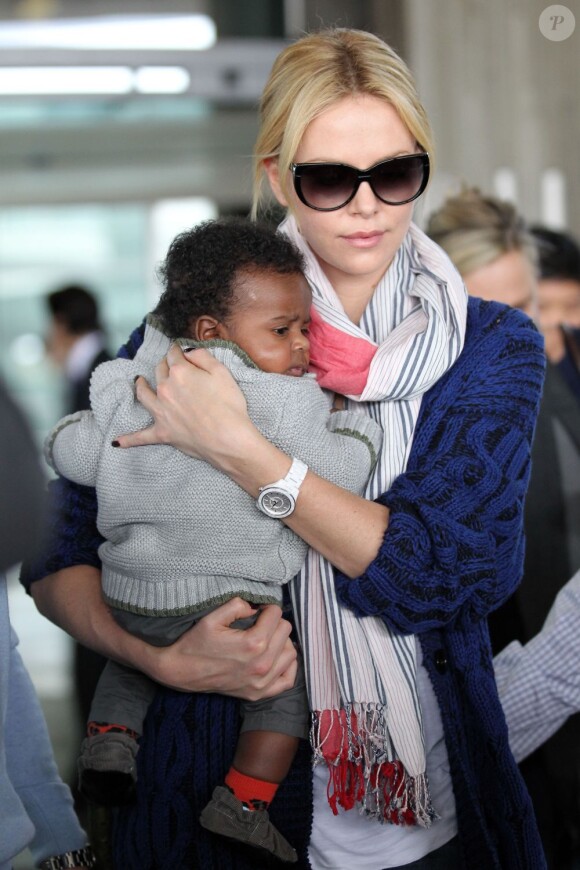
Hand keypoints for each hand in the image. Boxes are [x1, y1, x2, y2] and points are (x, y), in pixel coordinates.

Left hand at [114, 345, 251, 463]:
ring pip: (143, 395)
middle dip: (163, 366)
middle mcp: (165, 389)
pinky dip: (128, 440)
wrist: (228, 439)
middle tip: (168, 365)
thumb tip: (188, 352)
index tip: (178, 350)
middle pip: (160, 371)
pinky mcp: (163, 432)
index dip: (177, 351)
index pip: (174, 355)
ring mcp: (161, 411)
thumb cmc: (229, 406)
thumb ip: (203, 356)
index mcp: (180, 372)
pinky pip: (140, 436)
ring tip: (138, 381)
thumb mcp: (222, 372)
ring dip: (140, 386)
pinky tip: (117, 442)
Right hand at [148, 598, 297, 701]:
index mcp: (253, 643)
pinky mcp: (258, 693)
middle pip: (285, 631)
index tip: (256, 610)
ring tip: (266, 638)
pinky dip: (286, 666)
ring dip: (281, 642)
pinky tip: (275, 657)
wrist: (181, 671)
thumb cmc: (196, 642)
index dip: (266, 607)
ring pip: (290, 653)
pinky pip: (288, 680)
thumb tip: (256, 608)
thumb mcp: (213, 616)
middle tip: (259, 622)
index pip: (276, 614)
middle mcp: (262, 665)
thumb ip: (238, 604)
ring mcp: (261, 682)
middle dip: (274, 622)